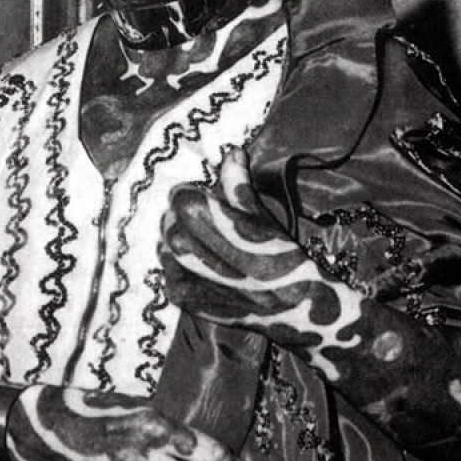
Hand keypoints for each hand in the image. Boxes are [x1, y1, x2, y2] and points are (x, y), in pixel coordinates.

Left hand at [160, 148, 364, 381]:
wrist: (292, 308)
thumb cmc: (282, 257)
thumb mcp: (263, 216)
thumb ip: (239, 184)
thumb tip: (231, 152)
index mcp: (212, 225)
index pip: (181, 198)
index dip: (192, 194)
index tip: (205, 196)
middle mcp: (192, 251)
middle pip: (171, 222)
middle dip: (184, 216)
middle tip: (206, 220)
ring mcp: (185, 278)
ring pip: (167, 246)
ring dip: (180, 238)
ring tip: (205, 242)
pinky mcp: (183, 298)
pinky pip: (167, 271)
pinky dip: (177, 263)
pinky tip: (199, 264)